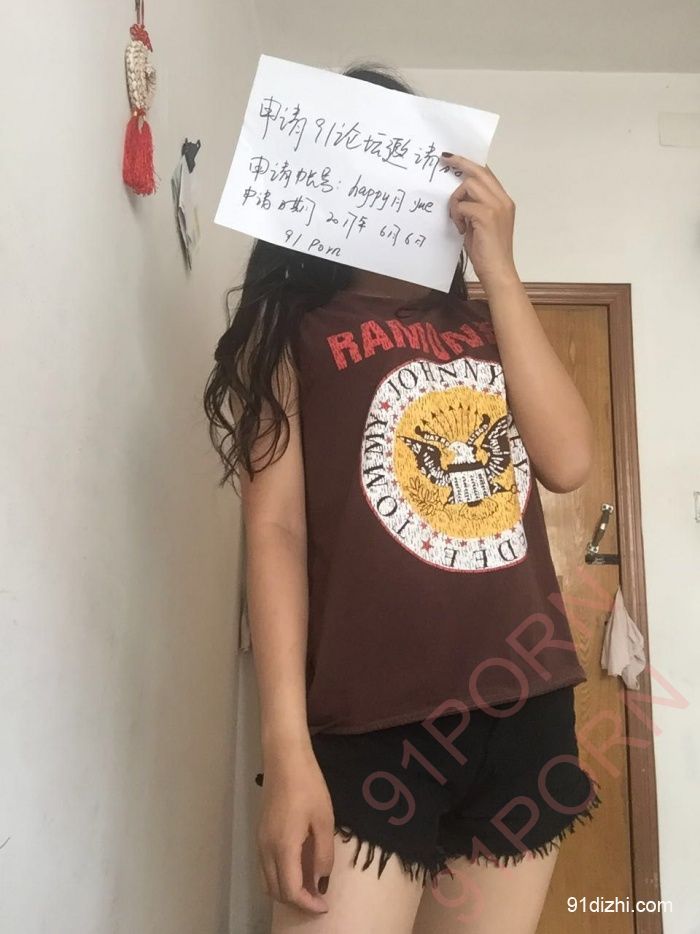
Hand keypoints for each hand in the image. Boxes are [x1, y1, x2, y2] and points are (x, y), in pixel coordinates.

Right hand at [257, 746, 334, 913]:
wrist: (284, 758)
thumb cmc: (308, 786)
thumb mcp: (324, 820)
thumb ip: (323, 855)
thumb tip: (320, 882)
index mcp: (283, 847)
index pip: (290, 891)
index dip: (308, 904)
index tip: (325, 905)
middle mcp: (266, 849)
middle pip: (276, 891)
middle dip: (297, 901)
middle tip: (319, 899)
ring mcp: (260, 841)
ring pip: (268, 880)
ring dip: (286, 890)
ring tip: (310, 886)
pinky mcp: (260, 833)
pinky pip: (266, 866)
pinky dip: (280, 876)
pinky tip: (297, 868)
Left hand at [440, 152, 519, 289]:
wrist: (498, 272)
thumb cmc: (488, 253)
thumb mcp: (481, 224)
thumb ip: (474, 208)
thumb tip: (458, 197)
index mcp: (504, 201)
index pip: (487, 174)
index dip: (470, 165)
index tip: (454, 159)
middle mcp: (503, 200)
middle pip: (479, 171)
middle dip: (460, 163)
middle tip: (445, 158)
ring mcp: (497, 206)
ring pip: (469, 185)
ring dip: (456, 200)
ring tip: (457, 219)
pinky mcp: (487, 215)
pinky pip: (463, 205)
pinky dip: (457, 215)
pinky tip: (460, 229)